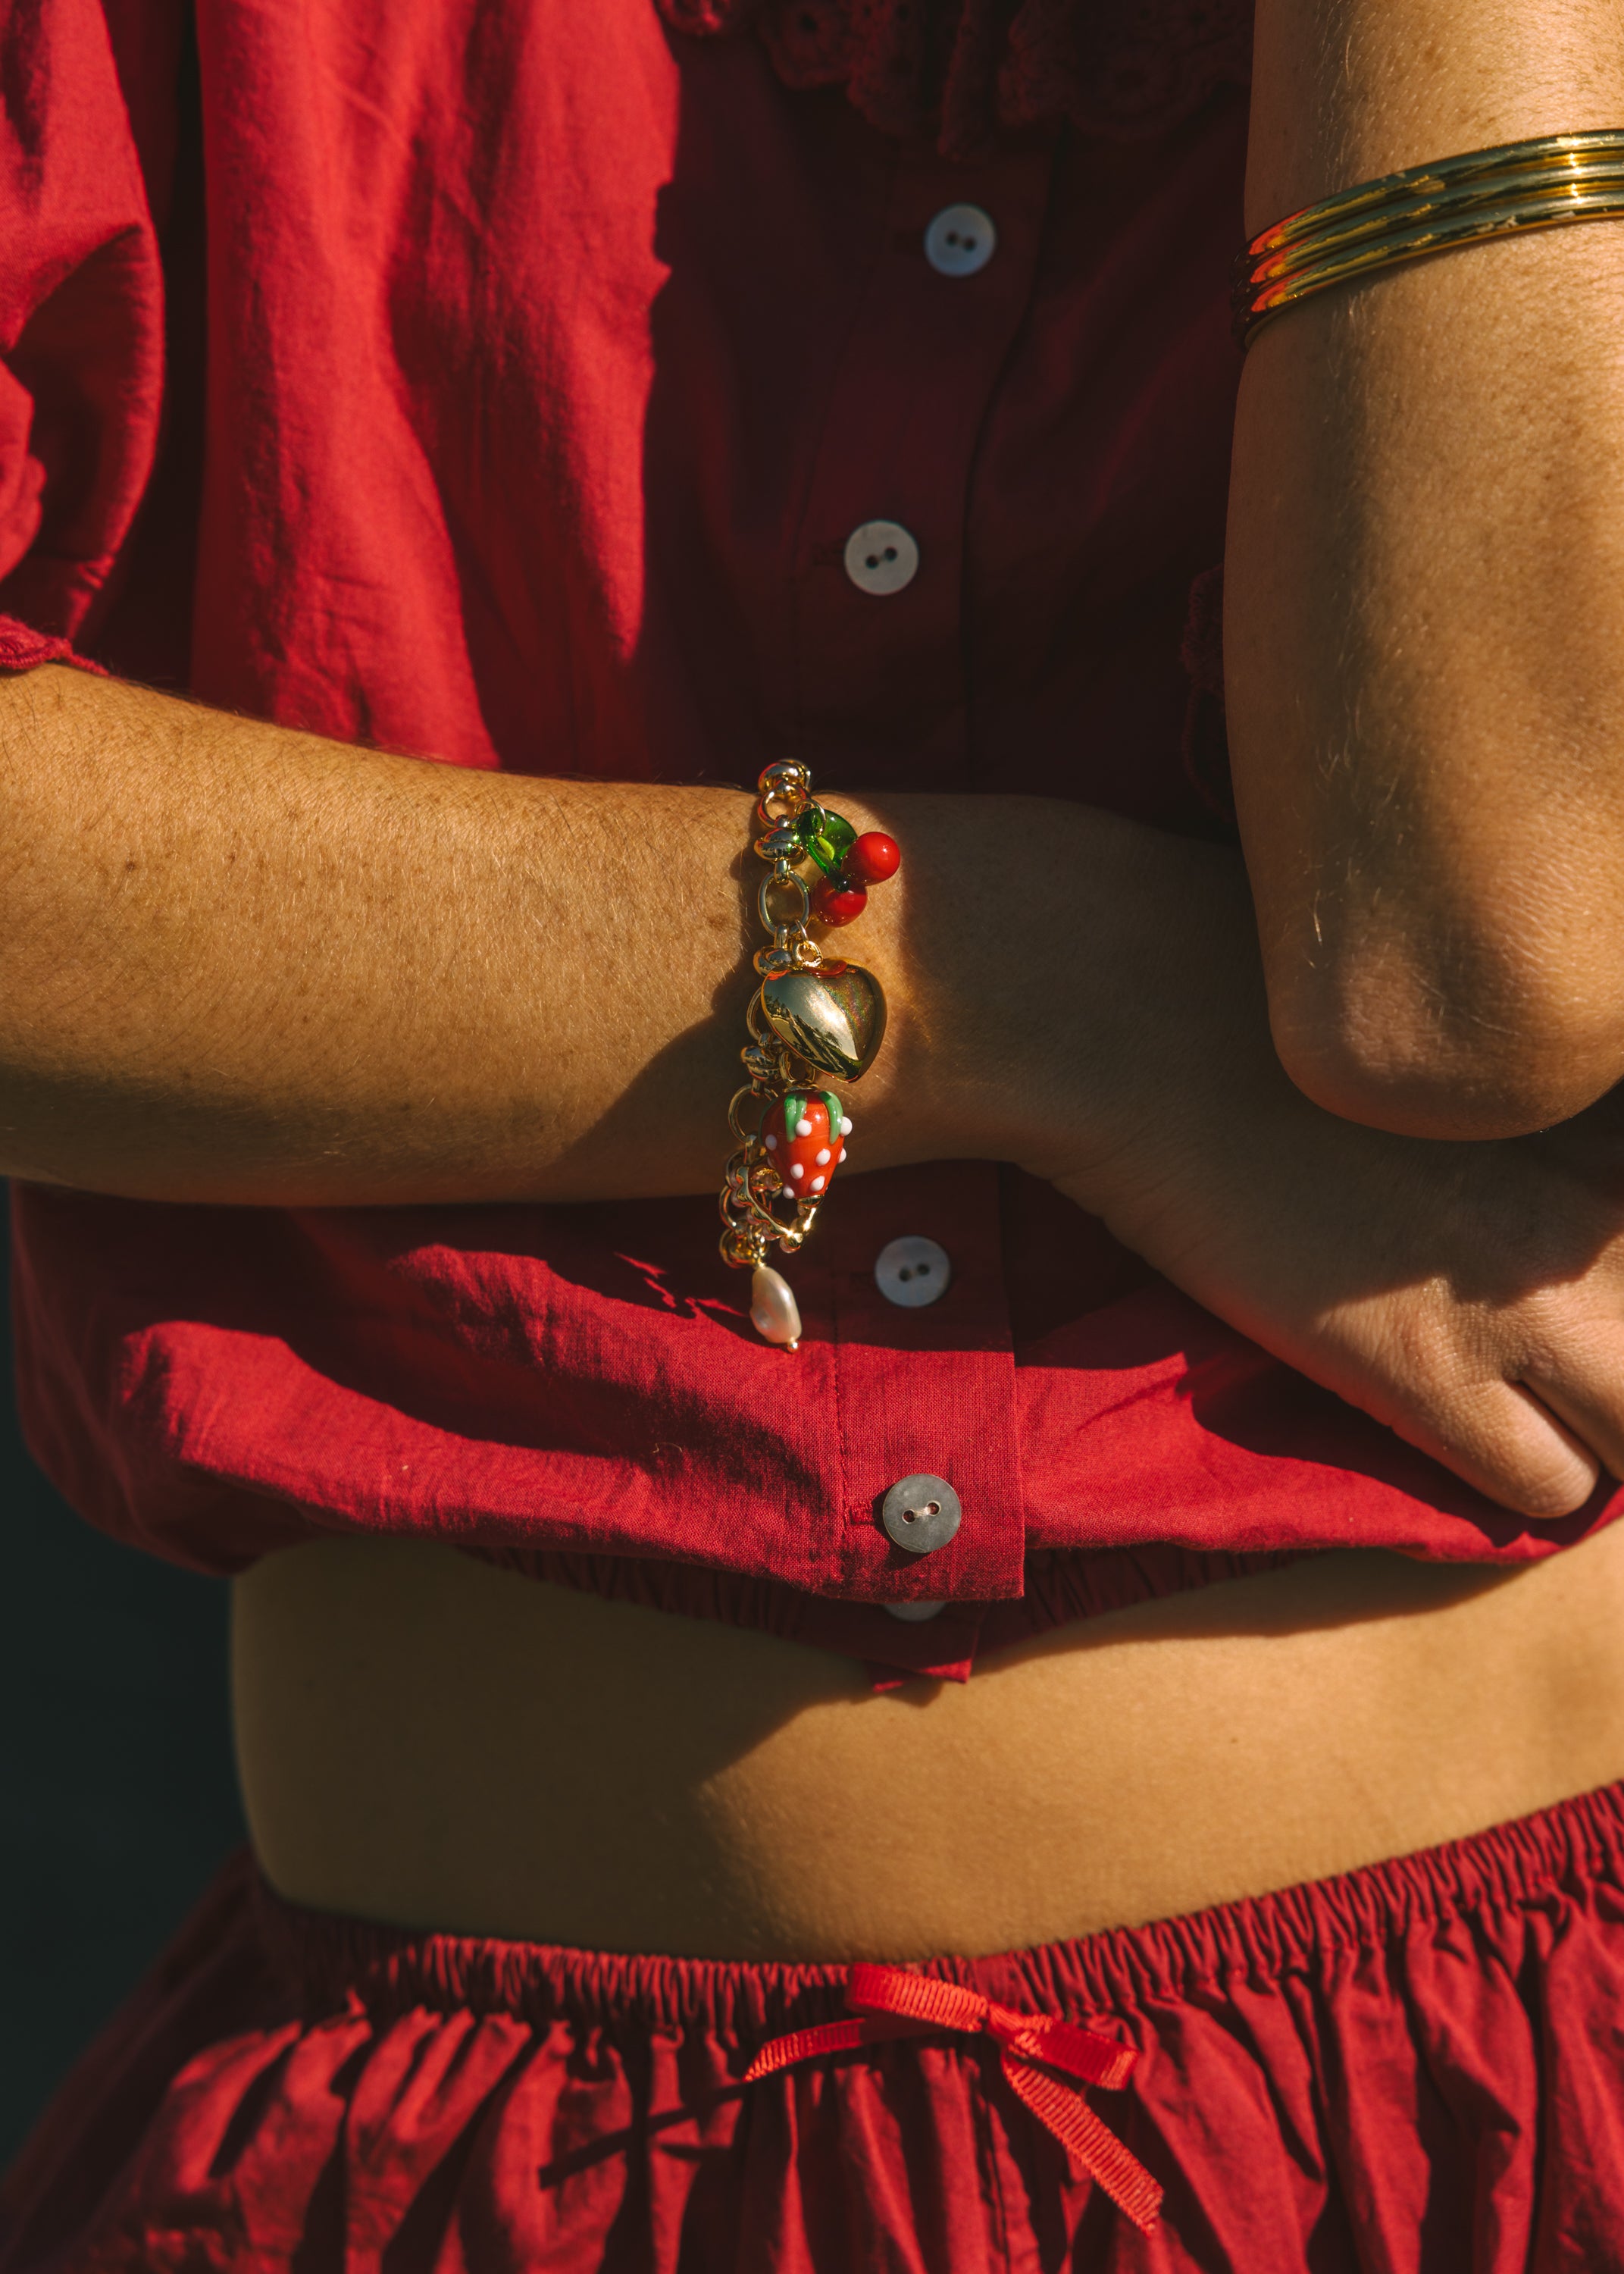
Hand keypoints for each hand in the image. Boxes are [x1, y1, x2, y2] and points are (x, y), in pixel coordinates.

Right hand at [991, 830, 1623, 1520]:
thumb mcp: (1450, 1015)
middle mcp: (1594, 1208)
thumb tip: (1548, 1143)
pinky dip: (1526, 1482)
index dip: (1619, 1275)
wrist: (1130, 1022)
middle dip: (1622, 1367)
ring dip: (1602, 1433)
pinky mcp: (1427, 1374)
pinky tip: (1463, 1428)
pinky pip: (1554, 1492)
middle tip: (1567, 1359)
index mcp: (1596, 1108)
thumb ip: (1527, 1083)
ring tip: (1534, 1405)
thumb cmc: (1254, 983)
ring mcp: (1525, 1297)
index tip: (1576, 1276)